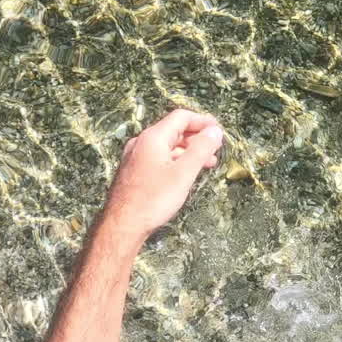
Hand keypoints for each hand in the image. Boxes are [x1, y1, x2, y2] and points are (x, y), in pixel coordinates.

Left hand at [101, 109, 223, 242]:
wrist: (123, 224)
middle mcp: (141, 142)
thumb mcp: (184, 173)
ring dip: (188, 150)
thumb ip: (201, 149)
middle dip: (197, 137)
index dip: (202, 121)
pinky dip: (176, 160)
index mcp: (153, 138)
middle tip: (216, 148)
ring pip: (167, 146)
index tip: (218, 130)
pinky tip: (186, 173)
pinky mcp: (134, 170)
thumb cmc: (153, 199)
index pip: (181, 117)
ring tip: (207, 163)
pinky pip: (159, 157)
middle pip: (173, 130)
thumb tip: (215, 132)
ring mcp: (135, 156)